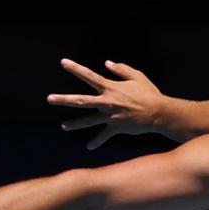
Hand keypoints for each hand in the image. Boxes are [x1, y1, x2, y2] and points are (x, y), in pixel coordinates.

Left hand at [48, 58, 167, 148]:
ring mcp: (110, 116)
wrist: (158, 113)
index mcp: (110, 88)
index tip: (63, 62)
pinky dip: (96, 142)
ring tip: (63, 127)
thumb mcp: (137, 76)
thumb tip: (107, 63)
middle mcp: (107, 102)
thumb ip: (121, 69)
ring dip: (75, 124)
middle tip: (49, 99)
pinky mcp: (116, 128)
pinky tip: (89, 147)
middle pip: (81, 101)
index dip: (75, 68)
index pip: (89, 76)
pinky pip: (104, 136)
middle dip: (64, 100)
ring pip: (88, 121)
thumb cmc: (149, 93)